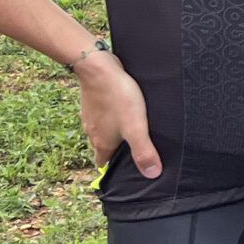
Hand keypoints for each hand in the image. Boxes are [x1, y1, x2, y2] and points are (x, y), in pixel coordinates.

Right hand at [75, 51, 159, 178]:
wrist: (98, 68)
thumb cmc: (119, 98)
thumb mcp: (136, 128)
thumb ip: (144, 151)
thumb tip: (152, 175)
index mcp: (102, 143)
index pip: (103, 163)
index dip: (114, 169)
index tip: (127, 171)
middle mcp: (93, 132)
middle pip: (104, 147)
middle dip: (119, 150)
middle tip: (137, 149)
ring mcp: (91, 116)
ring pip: (104, 130)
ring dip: (116, 132)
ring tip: (135, 129)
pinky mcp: (94, 101)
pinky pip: (104, 114)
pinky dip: (113, 116)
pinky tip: (125, 109)